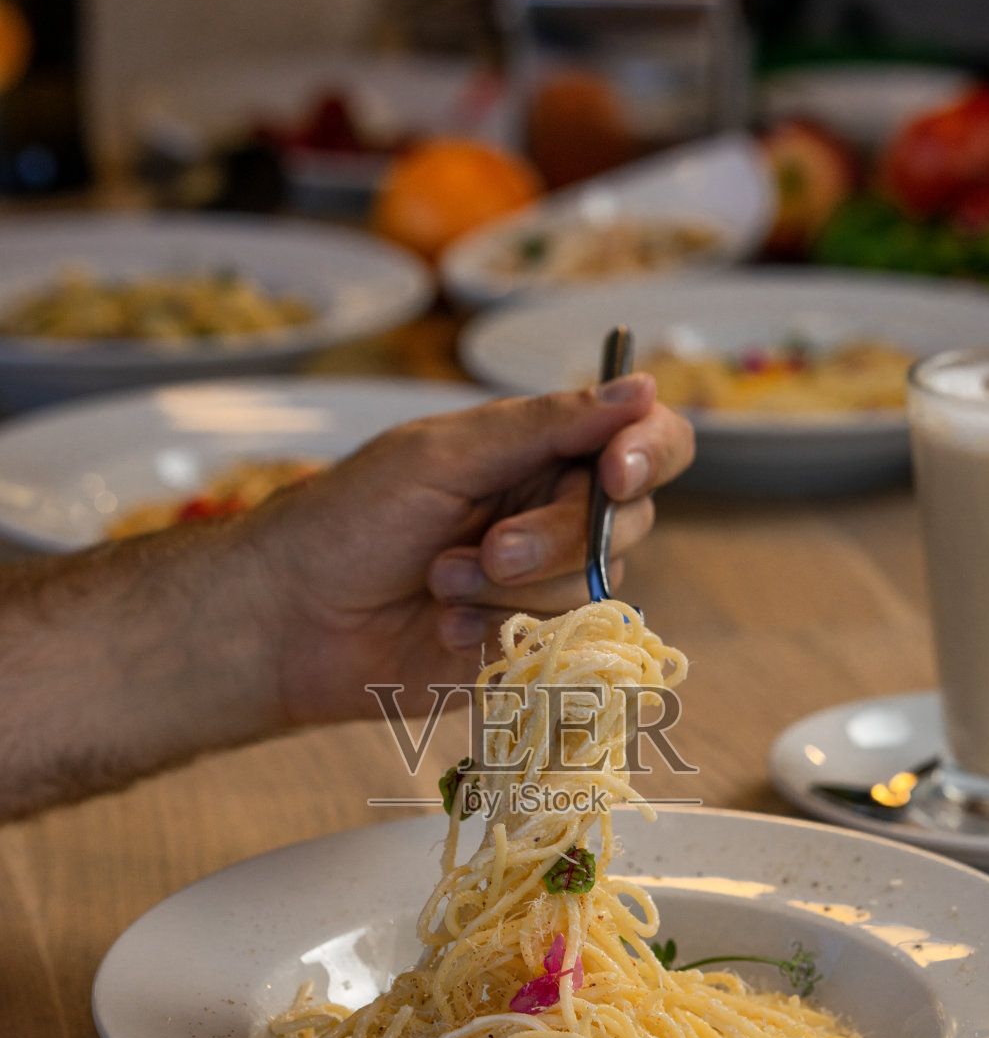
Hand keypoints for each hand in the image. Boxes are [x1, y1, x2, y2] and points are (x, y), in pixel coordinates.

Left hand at [251, 373, 693, 724]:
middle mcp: (555, 516)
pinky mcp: (528, 648)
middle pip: (627, 524)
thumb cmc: (349, 520)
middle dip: (554, 539)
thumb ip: (546, 425)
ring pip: (596, 590)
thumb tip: (647, 389)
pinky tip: (442, 627)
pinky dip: (497, 631)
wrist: (289, 618)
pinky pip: (559, 644)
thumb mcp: (445, 454)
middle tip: (486, 550)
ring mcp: (544, 587)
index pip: (646, 443)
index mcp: (541, 453)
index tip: (615, 474)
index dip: (649, 454)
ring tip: (437, 584)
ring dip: (510, 589)